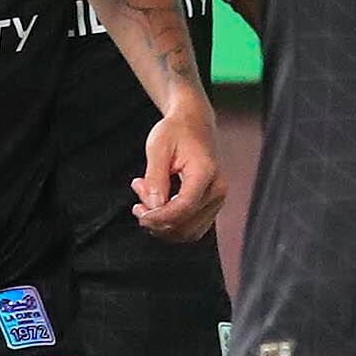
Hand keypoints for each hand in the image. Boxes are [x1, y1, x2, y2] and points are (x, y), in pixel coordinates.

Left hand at [134, 100, 222, 240]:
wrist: (194, 123)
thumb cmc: (177, 131)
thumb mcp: (158, 148)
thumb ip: (155, 178)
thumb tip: (153, 206)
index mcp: (206, 172)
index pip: (184, 207)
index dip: (159, 217)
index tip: (140, 213)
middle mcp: (217, 190)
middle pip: (186, 225)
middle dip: (158, 221)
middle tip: (138, 203)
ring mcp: (217, 200)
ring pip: (188, 232)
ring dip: (163, 224)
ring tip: (145, 199)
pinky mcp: (211, 205)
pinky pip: (190, 227)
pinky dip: (170, 223)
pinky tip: (157, 204)